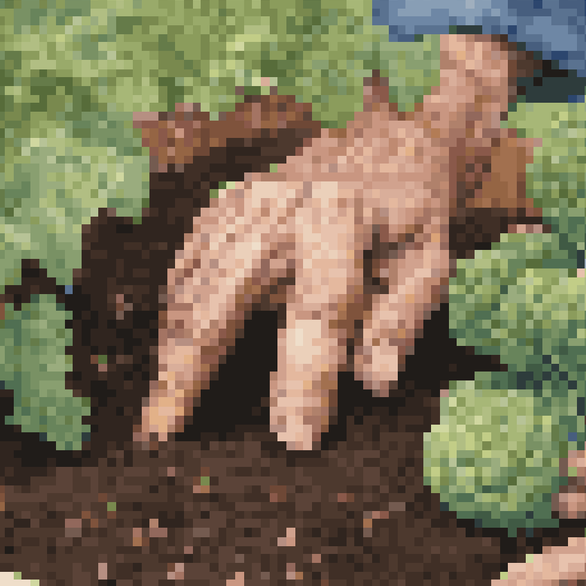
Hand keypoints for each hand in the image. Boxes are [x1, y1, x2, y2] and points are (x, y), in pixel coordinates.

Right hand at [137, 34, 539, 450]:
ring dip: (170, 352)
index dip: (306, 378)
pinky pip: (186, 269)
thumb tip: (374, 381)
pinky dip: (173, 318)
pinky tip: (167, 364)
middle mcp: (283, 207)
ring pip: (193, 286)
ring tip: (155, 415)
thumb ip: (402, 319)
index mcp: (343, 219)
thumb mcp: (430, 265)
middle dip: (189, 368)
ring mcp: (243, 203)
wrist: (385, 146)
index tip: (293, 439)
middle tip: (161, 433)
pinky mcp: (221, 207)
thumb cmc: (411, 222)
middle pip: (223, 296)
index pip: (320, 312)